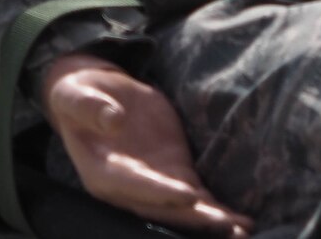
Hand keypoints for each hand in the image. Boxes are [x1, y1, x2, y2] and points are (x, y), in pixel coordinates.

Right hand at [40, 54, 252, 236]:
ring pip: (185, 208)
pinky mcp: (174, 170)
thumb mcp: (77, 96)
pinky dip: (217, 208)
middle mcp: (129, 187)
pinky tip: (240, 221)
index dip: (161, 193)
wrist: (97, 98)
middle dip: (195, 218)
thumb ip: (91, 107)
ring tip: (243, 230)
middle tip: (227, 226)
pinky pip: (197, 195)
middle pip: (165, 208)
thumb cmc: (80, 97)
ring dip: (213, 220)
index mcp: (103, 172)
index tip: (189, 195)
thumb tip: (113, 119)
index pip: (135, 186)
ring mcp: (154, 182)